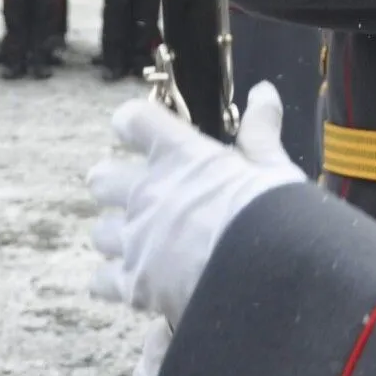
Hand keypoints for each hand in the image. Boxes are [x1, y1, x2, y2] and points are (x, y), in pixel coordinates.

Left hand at [90, 82, 303, 325]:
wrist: (270, 279)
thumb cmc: (275, 216)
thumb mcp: (273, 166)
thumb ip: (260, 129)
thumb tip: (263, 90)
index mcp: (179, 156)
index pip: (132, 120)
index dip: (133, 124)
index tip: (142, 132)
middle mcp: (148, 193)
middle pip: (101, 178)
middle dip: (115, 184)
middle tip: (139, 193)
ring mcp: (136, 240)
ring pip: (99, 232)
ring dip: (118, 235)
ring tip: (142, 242)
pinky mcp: (135, 284)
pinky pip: (101, 281)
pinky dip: (115, 282)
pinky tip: (136, 284)